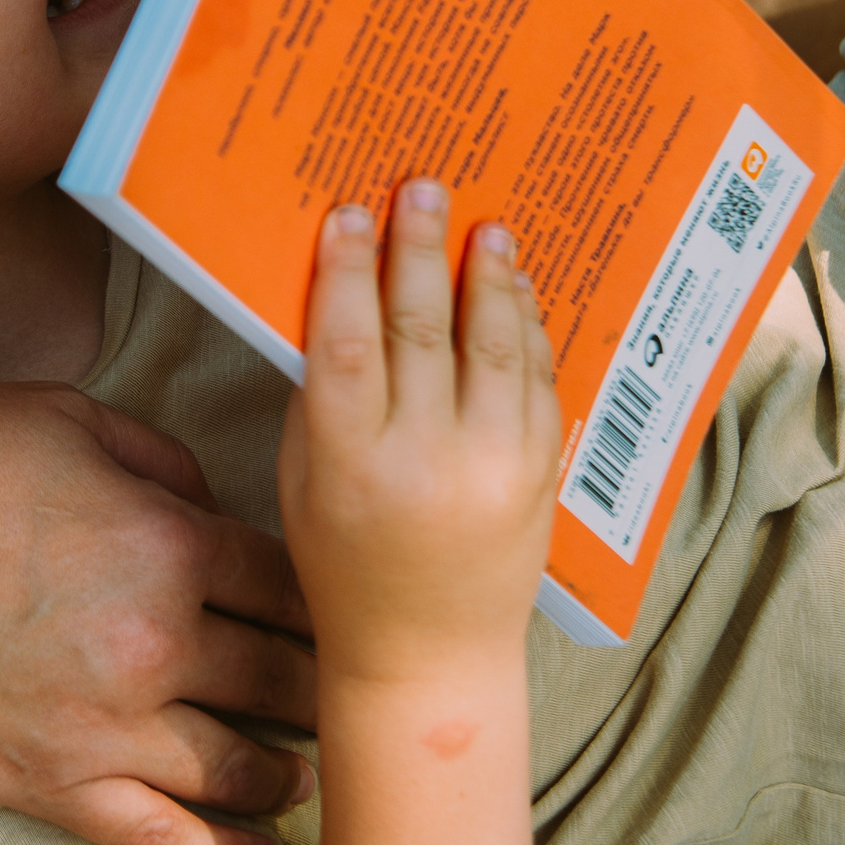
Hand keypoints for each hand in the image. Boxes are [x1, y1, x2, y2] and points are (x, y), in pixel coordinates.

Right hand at [0, 382, 319, 844]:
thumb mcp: (63, 414)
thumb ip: (158, 457)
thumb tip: (207, 500)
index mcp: (168, 542)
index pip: (287, 581)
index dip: (323, 594)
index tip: (344, 606)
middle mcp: (157, 643)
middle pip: (282, 676)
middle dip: (323, 683)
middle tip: (351, 690)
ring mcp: (104, 726)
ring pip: (239, 767)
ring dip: (288, 767)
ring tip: (309, 767)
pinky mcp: (48, 785)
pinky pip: (163, 840)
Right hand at [279, 180, 560, 688]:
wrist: (430, 654)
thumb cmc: (346, 563)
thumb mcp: (303, 482)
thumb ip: (321, 398)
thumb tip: (344, 296)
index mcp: (351, 464)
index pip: (348, 343)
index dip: (348, 270)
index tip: (350, 214)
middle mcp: (426, 461)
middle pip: (421, 328)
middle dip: (419, 248)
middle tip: (421, 190)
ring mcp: (493, 467)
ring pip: (493, 344)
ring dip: (487, 276)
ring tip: (483, 227)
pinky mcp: (540, 473)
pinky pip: (538, 380)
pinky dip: (527, 327)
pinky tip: (514, 289)